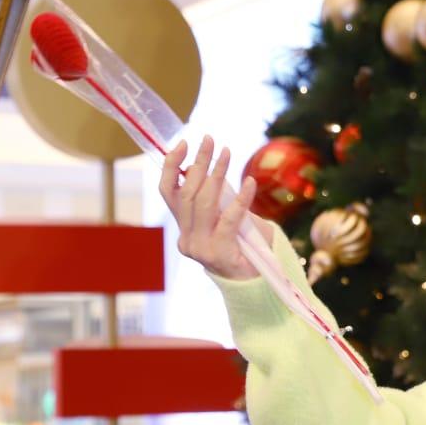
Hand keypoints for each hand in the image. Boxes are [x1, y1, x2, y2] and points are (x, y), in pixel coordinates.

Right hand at [158, 135, 275, 281]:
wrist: (257, 284)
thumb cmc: (246, 247)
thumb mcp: (227, 219)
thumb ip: (216, 200)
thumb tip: (210, 167)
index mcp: (183, 228)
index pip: (168, 193)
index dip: (171, 167)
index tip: (182, 143)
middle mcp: (185, 238)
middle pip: (187, 193)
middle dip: (198, 163)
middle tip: (210, 139)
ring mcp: (199, 248)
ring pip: (204, 203)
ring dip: (217, 174)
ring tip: (227, 153)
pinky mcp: (218, 253)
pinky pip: (228, 219)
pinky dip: (240, 199)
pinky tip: (250, 183)